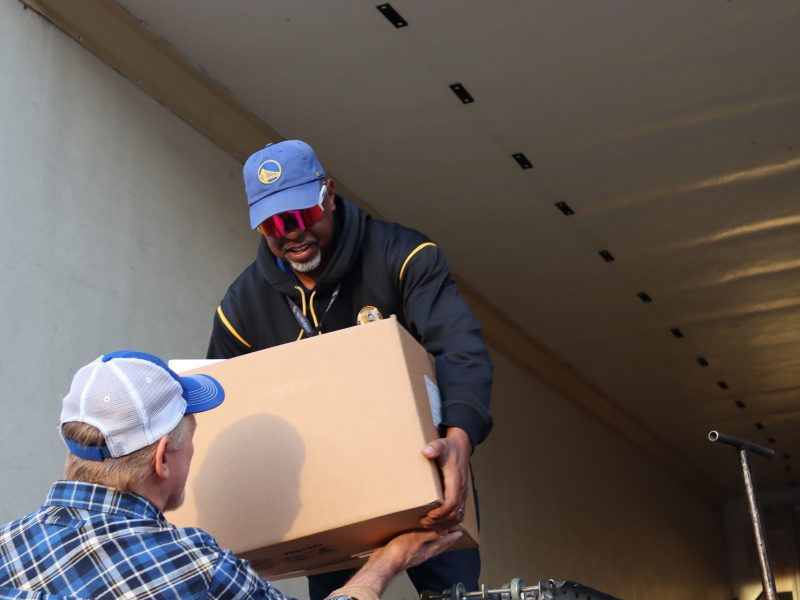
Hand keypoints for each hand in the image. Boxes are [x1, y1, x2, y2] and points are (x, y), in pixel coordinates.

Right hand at [339, 529, 461, 598]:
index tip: (459, 532)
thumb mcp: (417, 539)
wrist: (384, 562)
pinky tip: (418, 537)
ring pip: (429, 546)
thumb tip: (445, 531)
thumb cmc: (399, 552)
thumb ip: (430, 535)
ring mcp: (414, 554)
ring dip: (435, 540)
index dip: (451, 537)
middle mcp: (423, 553)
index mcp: (427, 550)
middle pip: (438, 546)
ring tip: (438, 534)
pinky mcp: (405, 552)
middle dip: (446, 540)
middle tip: (453, 534)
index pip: (443, 543)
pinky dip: (423, 540)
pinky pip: (419, 545)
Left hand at [419, 427, 471, 529]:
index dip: (441, 513)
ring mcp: (463, 493)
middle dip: (439, 521)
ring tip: (429, 525)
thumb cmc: (450, 448)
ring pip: (458, 516)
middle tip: (423, 522)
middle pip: (455, 514)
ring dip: (444, 524)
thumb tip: (426, 451)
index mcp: (455, 480)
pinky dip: (450, 521)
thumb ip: (434, 447)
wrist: (462, 447)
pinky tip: (438, 523)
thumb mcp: (441, 444)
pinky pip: (459, 513)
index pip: (452, 503)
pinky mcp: (461, 495)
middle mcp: (461, 489)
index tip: (428, 515)